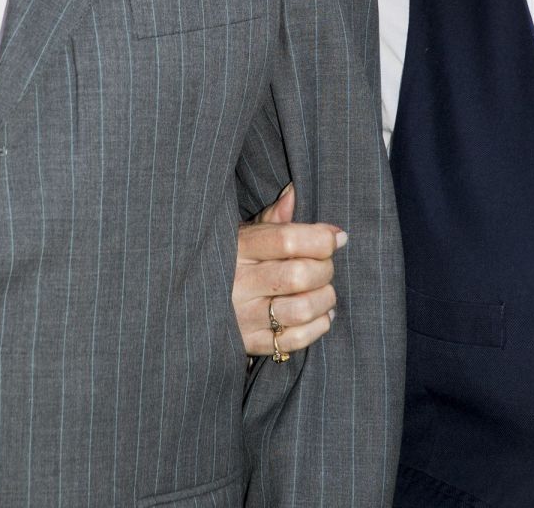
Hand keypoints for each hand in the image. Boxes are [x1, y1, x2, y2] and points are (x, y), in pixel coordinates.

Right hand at [234, 183, 345, 358]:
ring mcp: (244, 317)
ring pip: (302, 309)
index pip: (287, 240)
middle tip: (326, 266)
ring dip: (325, 298)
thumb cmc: (230, 262)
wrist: (195, 306)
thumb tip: (295, 191)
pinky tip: (320, 313)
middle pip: (298, 275)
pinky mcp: (251, 343)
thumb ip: (274, 217)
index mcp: (237, 248)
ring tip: (324, 290)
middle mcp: (238, 284)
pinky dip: (319, 325)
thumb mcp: (243, 235)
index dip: (321, 238)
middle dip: (325, 269)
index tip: (338, 238)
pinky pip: (297, 339)